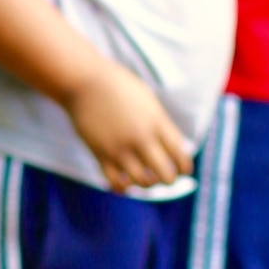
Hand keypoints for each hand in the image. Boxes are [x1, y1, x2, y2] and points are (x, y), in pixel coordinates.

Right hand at [60, 60, 190, 191]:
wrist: (84, 82)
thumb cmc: (118, 86)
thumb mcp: (147, 100)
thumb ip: (159, 124)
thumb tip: (168, 149)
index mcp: (156, 121)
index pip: (179, 154)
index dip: (184, 167)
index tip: (183, 170)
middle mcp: (141, 137)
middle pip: (165, 173)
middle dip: (169, 180)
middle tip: (166, 179)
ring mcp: (120, 147)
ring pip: (142, 182)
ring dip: (146, 184)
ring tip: (145, 179)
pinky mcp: (100, 154)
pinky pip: (116, 182)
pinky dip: (123, 187)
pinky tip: (125, 182)